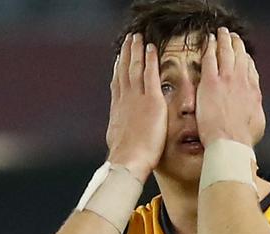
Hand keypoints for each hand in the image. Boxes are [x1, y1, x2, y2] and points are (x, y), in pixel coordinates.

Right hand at [106, 33, 166, 181]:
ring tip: (138, 38)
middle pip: (124, 71)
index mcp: (118, 110)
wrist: (129, 160)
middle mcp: (125, 100)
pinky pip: (151, 74)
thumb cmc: (126, 158)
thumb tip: (119, 135)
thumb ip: (122, 132)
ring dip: (136, 50)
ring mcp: (137, 98)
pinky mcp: (151, 100)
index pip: (118, 84)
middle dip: (126, 54)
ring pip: (135, 68)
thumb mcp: (119, 142)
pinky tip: (151, 48)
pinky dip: (150, 60)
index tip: (119, 59)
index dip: (118, 69)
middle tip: (128, 40)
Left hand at [196, 27, 265, 147]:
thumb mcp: (257, 124)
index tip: (244, 56)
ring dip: (225, 40)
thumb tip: (256, 110)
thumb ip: (255, 111)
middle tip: (234, 37)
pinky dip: (210, 46)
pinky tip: (209, 40)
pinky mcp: (211, 82)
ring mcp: (227, 80)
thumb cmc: (242, 139)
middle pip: (241, 57)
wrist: (231, 142)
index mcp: (253, 92)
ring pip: (227, 52)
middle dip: (238, 45)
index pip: (251, 70)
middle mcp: (242, 82)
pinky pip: (210, 58)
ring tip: (223, 33)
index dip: (247, 60)